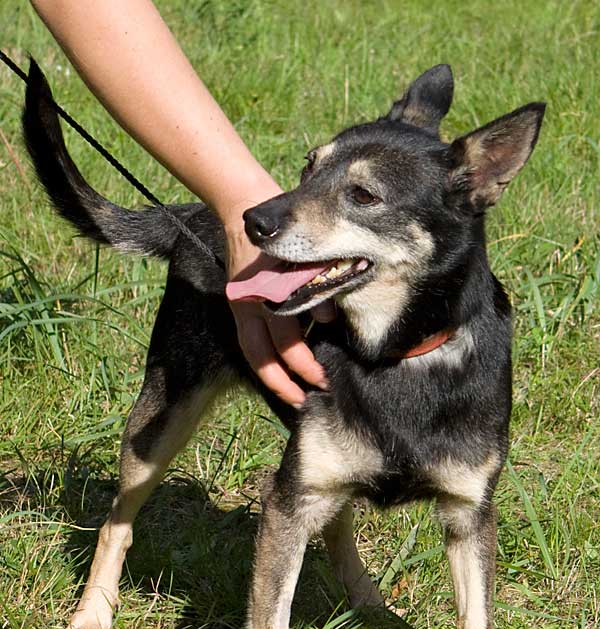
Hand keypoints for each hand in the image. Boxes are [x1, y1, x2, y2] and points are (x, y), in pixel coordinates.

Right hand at [225, 222, 330, 406]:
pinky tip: (279, 368)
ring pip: (254, 353)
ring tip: (291, 394)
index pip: (286, 345)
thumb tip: (331, 319)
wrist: (243, 205)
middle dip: (288, 381)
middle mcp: (251, 306)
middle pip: (266, 357)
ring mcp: (242, 305)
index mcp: (268, 296)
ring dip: (273, 377)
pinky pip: (251, 339)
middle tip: (308, 397)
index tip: (321, 380)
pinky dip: (265, 357)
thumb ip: (318, 287)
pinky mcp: (240, 301)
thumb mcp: (305, 256)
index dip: (303, 366)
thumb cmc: (282, 228)